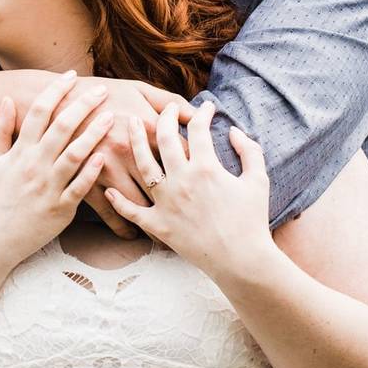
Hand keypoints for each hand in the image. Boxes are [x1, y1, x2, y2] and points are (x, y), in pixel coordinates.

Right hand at [0, 71, 112, 268]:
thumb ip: (1, 131)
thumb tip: (9, 101)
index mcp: (19, 152)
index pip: (39, 111)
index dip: (56, 90)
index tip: (72, 76)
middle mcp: (34, 166)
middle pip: (61, 127)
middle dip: (83, 105)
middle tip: (102, 90)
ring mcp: (47, 188)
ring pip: (74, 155)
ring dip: (94, 134)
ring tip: (112, 118)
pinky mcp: (60, 210)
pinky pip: (79, 189)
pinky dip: (92, 173)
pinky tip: (105, 158)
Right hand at [55, 77, 195, 239]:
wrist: (54, 104)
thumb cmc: (101, 94)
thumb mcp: (139, 90)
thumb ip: (171, 103)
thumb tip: (200, 115)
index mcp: (148, 128)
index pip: (184, 154)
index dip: (201, 169)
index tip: (210, 183)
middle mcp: (132, 152)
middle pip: (167, 186)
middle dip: (186, 204)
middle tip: (200, 219)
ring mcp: (109, 170)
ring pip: (142, 206)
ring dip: (157, 222)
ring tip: (171, 234)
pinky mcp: (89, 184)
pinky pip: (111, 215)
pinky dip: (125, 228)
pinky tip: (135, 234)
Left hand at [103, 100, 274, 277]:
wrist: (242, 261)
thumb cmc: (252, 222)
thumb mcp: (258, 181)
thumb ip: (249, 151)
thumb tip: (234, 130)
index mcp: (206, 168)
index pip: (198, 128)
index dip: (202, 112)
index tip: (205, 107)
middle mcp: (181, 180)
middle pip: (164, 137)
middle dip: (164, 116)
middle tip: (166, 109)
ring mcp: (166, 202)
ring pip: (142, 164)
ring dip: (134, 141)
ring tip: (128, 123)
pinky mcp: (158, 225)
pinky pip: (131, 211)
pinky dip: (118, 200)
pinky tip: (109, 188)